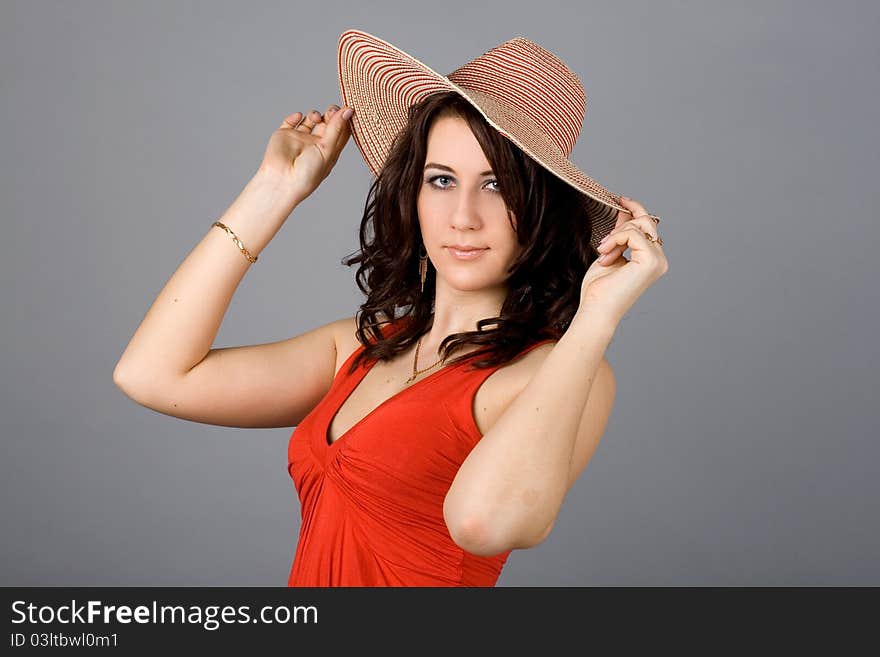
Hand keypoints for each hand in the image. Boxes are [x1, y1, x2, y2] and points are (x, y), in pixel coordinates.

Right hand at [257, 103, 353, 204]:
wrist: (282, 181)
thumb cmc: (307, 174)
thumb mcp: (327, 150)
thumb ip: (336, 129)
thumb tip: (348, 111)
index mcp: (329, 151)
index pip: (341, 132)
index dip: (345, 120)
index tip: (348, 109)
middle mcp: (316, 144)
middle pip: (327, 123)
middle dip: (331, 113)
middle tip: (331, 110)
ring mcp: (300, 139)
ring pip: (310, 119)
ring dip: (315, 114)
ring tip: (315, 117)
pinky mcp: (285, 135)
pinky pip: (291, 121)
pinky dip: (295, 116)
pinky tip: (298, 117)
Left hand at [575, 196, 668, 325]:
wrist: (596, 309)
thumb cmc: (600, 289)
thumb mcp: (610, 252)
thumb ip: (620, 233)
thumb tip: (624, 210)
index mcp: (652, 258)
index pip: (648, 225)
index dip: (636, 209)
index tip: (620, 199)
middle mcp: (660, 259)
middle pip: (646, 221)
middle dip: (621, 226)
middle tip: (604, 244)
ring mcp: (658, 260)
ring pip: (639, 225)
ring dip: (615, 236)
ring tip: (603, 253)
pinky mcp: (651, 261)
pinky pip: (633, 234)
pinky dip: (615, 240)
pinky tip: (605, 254)